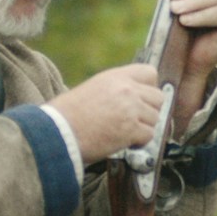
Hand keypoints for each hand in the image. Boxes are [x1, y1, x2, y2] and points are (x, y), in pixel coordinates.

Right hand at [46, 64, 165, 164]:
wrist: (58, 132)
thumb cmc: (68, 114)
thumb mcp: (93, 88)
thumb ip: (116, 89)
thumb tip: (134, 98)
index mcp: (116, 76)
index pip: (150, 73)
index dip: (149, 88)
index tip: (142, 99)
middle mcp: (126, 89)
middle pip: (158, 98)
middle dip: (149, 111)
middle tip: (135, 120)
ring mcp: (131, 109)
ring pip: (155, 118)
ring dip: (144, 128)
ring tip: (125, 132)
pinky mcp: (131, 129)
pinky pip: (149, 135)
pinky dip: (139, 142)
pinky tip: (125, 142)